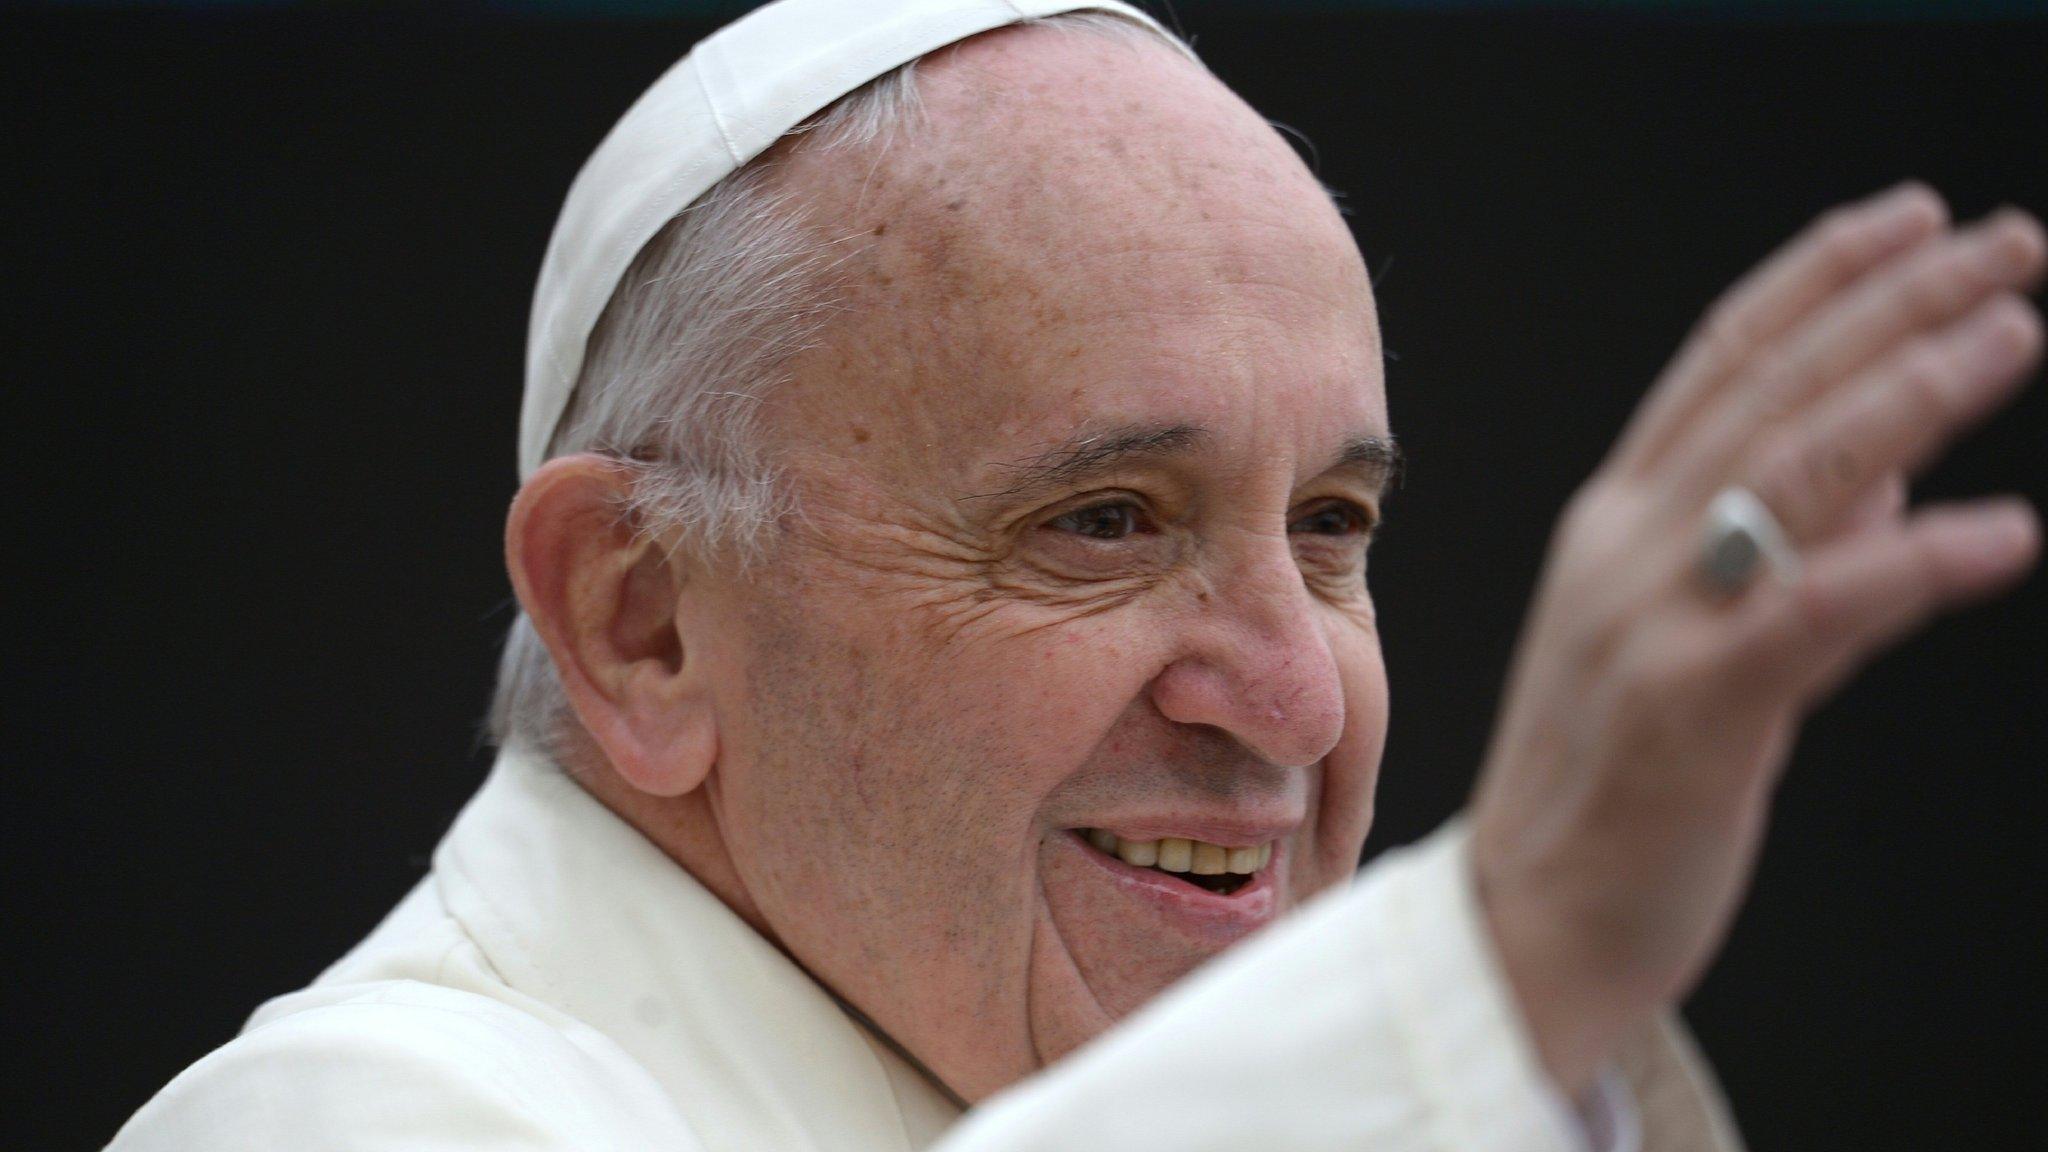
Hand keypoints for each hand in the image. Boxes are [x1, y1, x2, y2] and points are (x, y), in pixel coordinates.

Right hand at [1465, 184, 2044, 1096]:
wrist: (1521, 930)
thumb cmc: (1612, 793)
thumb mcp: (1693, 645)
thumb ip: (1782, 552)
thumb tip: (1891, 472)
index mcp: (1612, 525)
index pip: (1719, 365)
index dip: (1817, 282)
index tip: (1913, 220)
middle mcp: (1620, 550)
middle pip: (1765, 391)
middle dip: (1890, 303)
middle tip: (2005, 244)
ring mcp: (1646, 623)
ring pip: (1787, 473)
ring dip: (1910, 391)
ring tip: (2014, 331)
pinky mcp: (1688, 709)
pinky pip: (1814, 611)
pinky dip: (1914, 561)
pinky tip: (2007, 530)